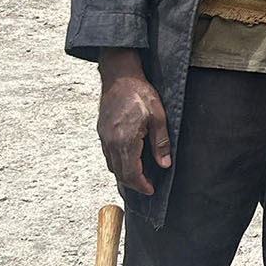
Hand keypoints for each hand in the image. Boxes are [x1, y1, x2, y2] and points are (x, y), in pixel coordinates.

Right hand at [97, 49, 171, 193]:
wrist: (120, 76)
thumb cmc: (139, 93)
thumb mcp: (158, 117)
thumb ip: (161, 143)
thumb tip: (164, 164)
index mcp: (125, 140)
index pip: (131, 173)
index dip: (141, 185)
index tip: (151, 189)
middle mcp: (110, 142)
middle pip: (120, 173)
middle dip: (134, 183)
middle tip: (147, 186)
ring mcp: (103, 137)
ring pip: (112, 165)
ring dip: (125, 174)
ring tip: (140, 175)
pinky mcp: (101, 132)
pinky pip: (108, 155)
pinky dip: (118, 162)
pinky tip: (129, 159)